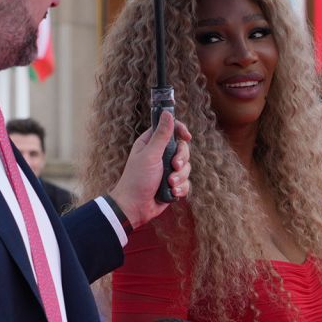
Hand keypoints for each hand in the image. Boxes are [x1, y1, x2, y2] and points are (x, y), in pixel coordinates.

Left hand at [106, 111, 192, 228]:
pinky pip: (186, 182)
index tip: (187, 137)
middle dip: (182, 159)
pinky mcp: (172, 184)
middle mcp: (160, 155)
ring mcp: (167, 170)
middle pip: (183, 148)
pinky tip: (172, 193)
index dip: (180, 131)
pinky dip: (180, 188)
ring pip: (186, 167)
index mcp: (151, 143)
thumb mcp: (150, 155)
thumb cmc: (137, 179)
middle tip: (174, 166)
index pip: (170, 129)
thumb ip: (161, 135)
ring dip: (180, 177)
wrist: (135, 208)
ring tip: (169, 184)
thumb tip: (167, 113)